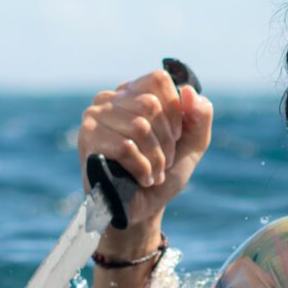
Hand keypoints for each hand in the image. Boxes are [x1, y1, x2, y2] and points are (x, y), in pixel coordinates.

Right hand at [77, 68, 214, 228]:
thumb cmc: (165, 172)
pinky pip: (126, 147)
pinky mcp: (87, 139)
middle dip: (166, 140)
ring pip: (139, 126)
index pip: (158, 80)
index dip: (175, 110)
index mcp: (132, 93)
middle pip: (151, 105)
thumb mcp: (193, 143)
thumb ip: (200, 115)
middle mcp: (108, 99)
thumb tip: (188, 90)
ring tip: (154, 172)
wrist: (142, 207)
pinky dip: (143, 168)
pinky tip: (142, 179)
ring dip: (156, 158)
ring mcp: (94, 117)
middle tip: (164, 161)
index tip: (176, 135)